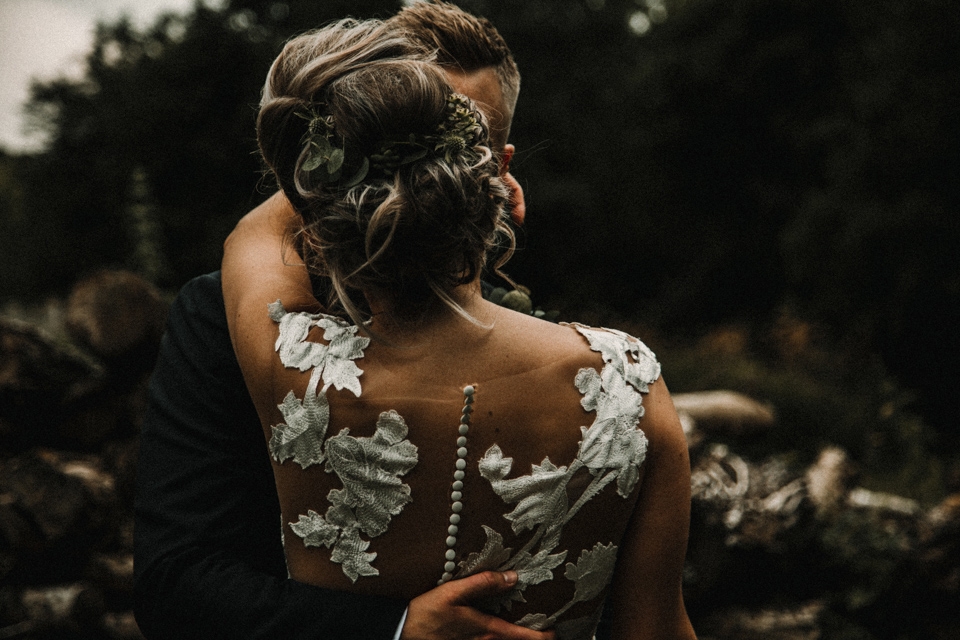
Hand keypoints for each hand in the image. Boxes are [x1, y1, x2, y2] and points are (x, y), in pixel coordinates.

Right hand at [401, 571, 554, 639]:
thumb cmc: (427, 613)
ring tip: (528, 632)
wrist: (403, 633)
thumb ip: (482, 583)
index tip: (554, 632)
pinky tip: (501, 633)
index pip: (521, 638)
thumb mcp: (453, 592)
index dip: (541, 637)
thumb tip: (512, 577)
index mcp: (486, 630)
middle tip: (547, 631)